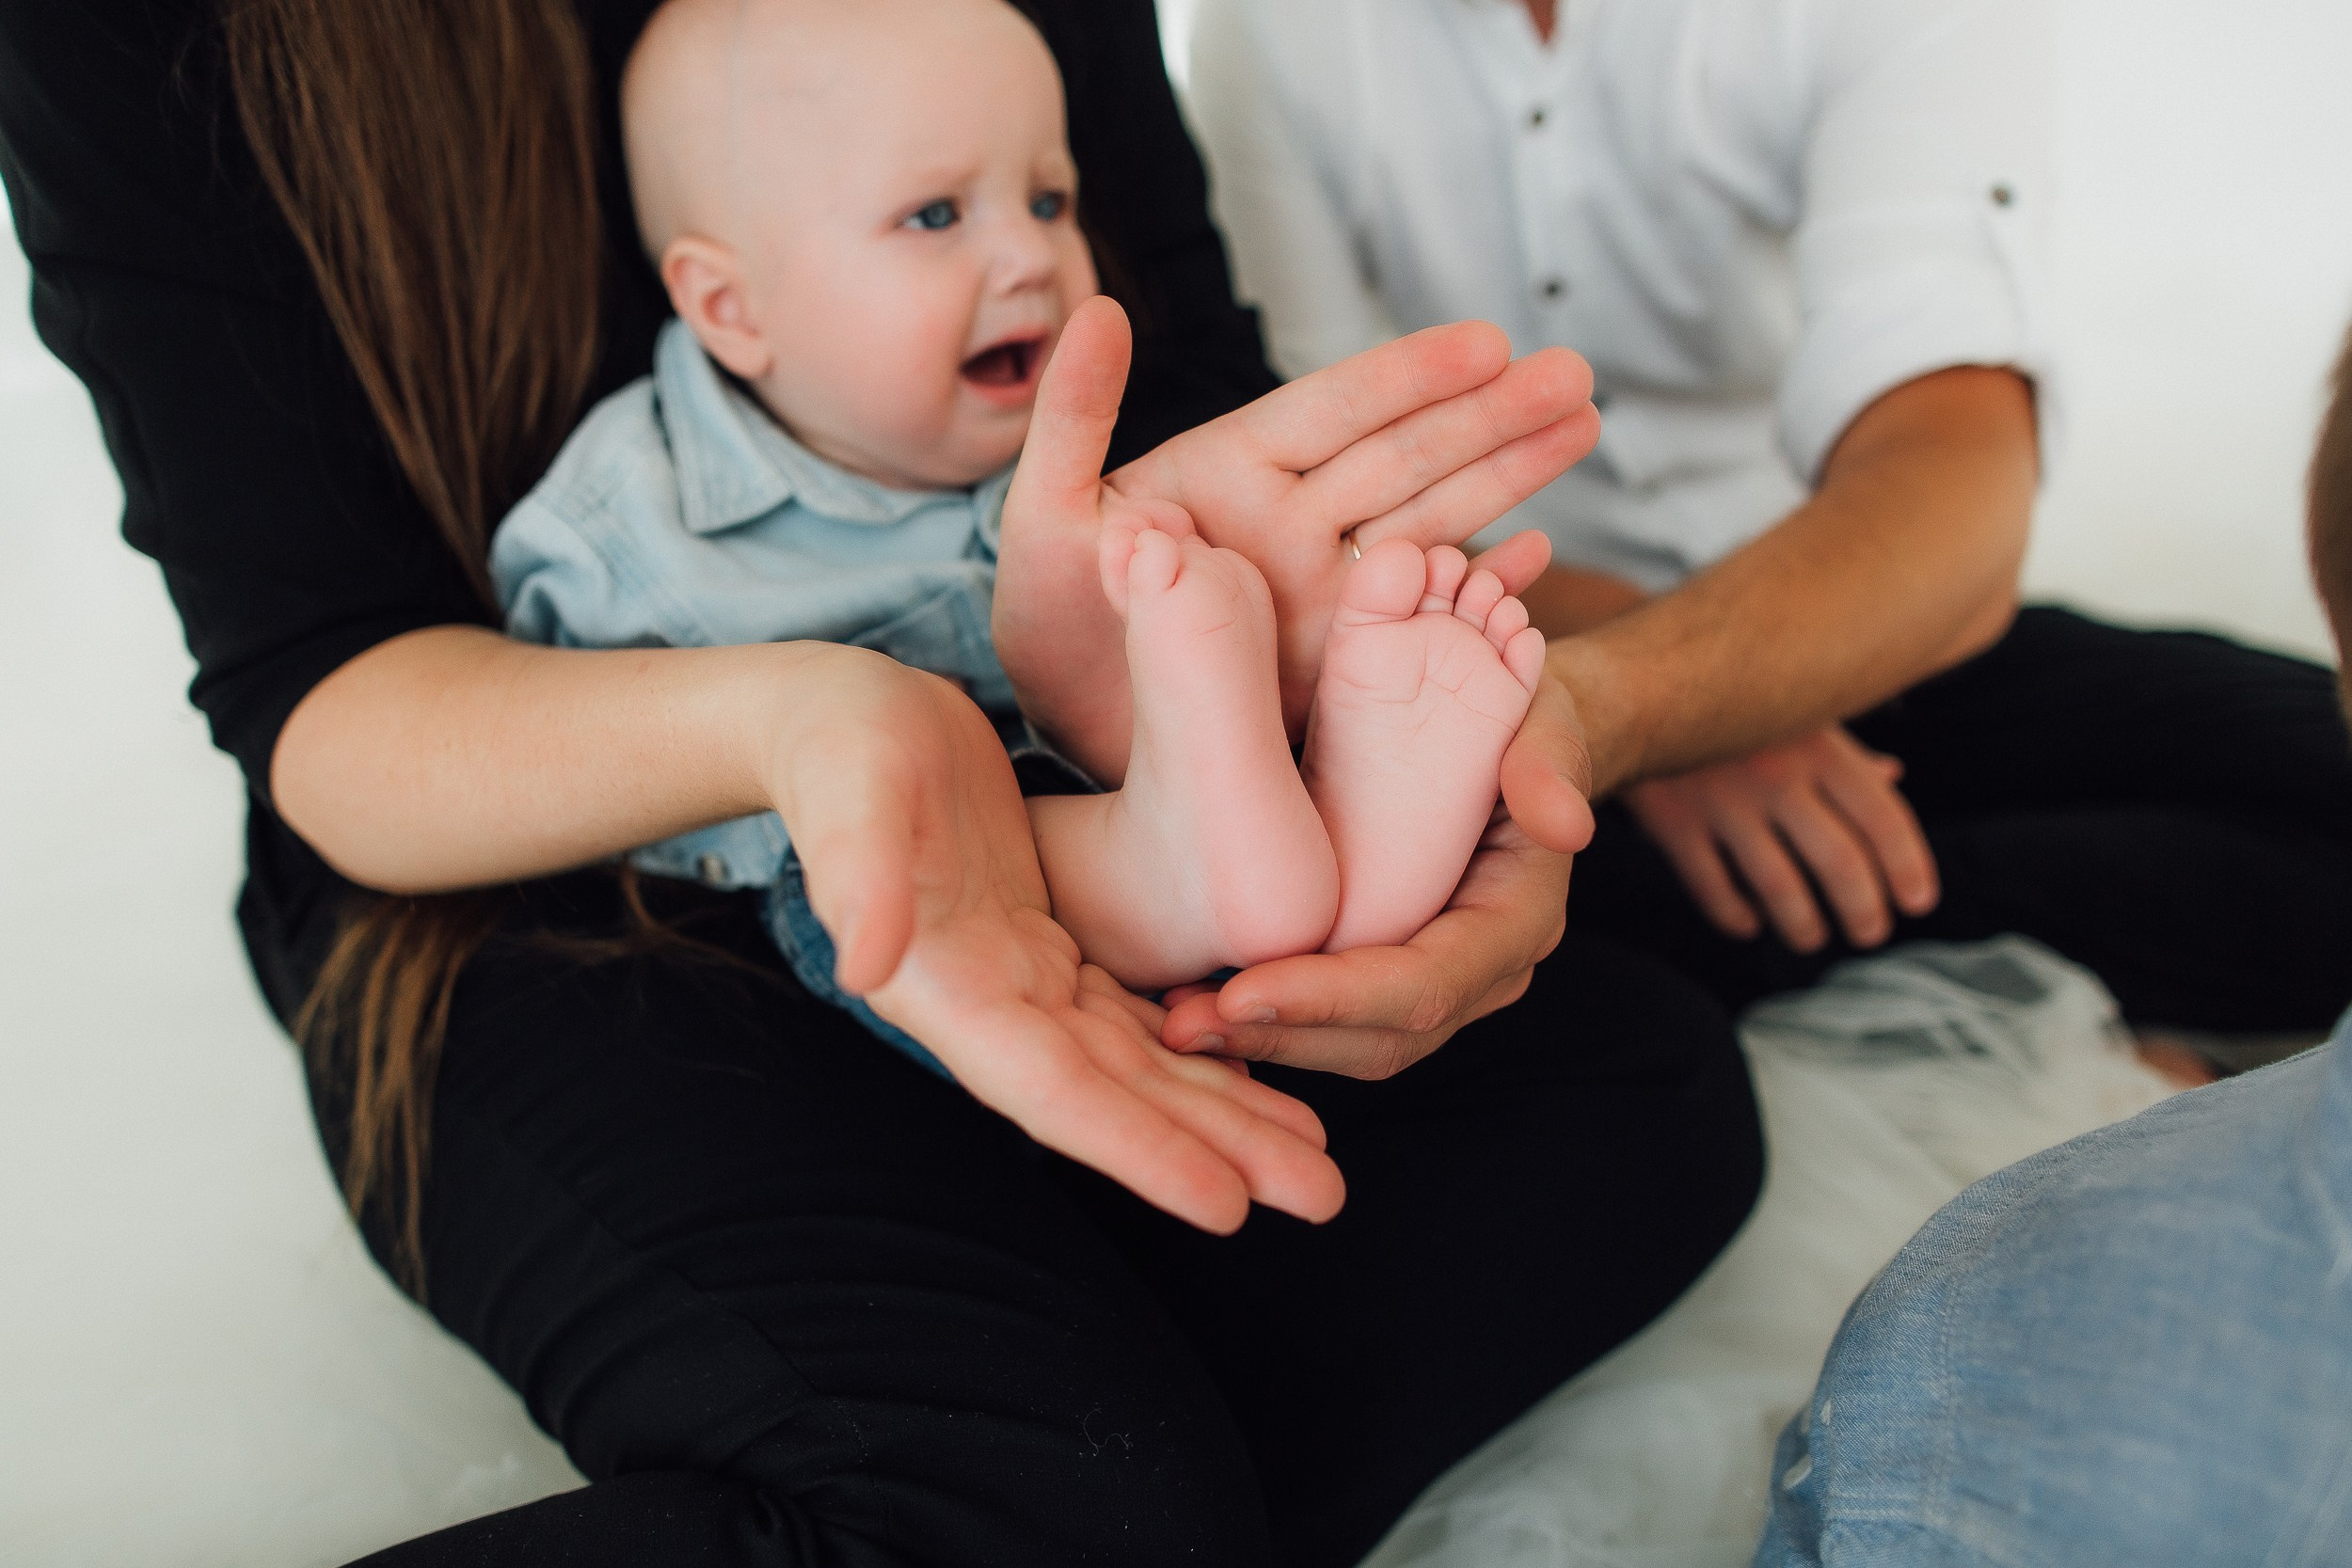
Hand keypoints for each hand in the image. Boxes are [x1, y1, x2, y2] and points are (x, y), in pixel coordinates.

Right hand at [770, 650, 1343, 1232]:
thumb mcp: (848, 791)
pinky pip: (1136, 1019)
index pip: (1056, 1092)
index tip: (1226, 1206)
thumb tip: (864, 967)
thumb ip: (856, 877)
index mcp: (945, 990)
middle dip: (1216, 1152)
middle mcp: (991, 1007)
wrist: (833, 717)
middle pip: (1118, 1099)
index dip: (1140, 1150)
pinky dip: (1201, 1054)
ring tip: (1314, 1163)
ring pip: (1141, 1067)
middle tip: (1323, 1198)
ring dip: (1226, 1117)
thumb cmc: (836, 746)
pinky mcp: (1049, 944)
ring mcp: (1025, 980)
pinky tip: (1264, 1083)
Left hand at [1010, 297, 1597, 740]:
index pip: (1335, 410)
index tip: (1485, 343)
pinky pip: (1424, 609)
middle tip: (1575, 375)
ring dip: (1510, 472)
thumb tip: (1105, 311)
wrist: (1063, 734)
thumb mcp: (1043, 521)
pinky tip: (1540, 556)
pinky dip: (1481, 586)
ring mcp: (1325, 586)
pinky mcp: (1343, 655)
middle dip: (1492, 415)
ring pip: (1434, 514)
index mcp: (1231, 470)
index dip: (1409, 376)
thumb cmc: (1045, 625)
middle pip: (1409, 452)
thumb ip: (1073, 419)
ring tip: (1583, 424)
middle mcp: (1293, 519)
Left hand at [1158, 673, 1593, 1076]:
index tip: (1241, 994)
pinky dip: (1266, 1021)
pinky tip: (1194, 1006)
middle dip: (1281, 1038)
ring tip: (1173, 1023)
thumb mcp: (1542, 720)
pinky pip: (1331, 1022)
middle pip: (1382, 1040)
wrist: (1509, 729)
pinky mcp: (1390, 973)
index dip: (1333, 1000)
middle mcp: (1482, 973)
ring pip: (1350, 1046)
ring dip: (1262, 1042)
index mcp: (1517, 922)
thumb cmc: (1519, 717)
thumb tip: (1567, 828)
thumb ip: (1549, 764)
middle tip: (1180, 1027)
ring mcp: (1437, 982)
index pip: (1424, 988)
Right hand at [1621, 725, 1939, 951]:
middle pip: (1840, 862)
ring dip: (1804, 926)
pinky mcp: (1673, 823)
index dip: (1910, 867)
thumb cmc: (1730, 702)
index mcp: (1818, 745)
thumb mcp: (1793, 712)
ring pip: (1779, 887)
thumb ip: (1843, 751)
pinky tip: (1749, 923)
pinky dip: (1735, 916)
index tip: (1918, 903)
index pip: (1882, 817)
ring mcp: (1722, 801)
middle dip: (1864, 911)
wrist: (1632, 685)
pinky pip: (1712, 888)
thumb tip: (1894, 776)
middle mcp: (1777, 774)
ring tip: (1812, 938)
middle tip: (1870, 935)